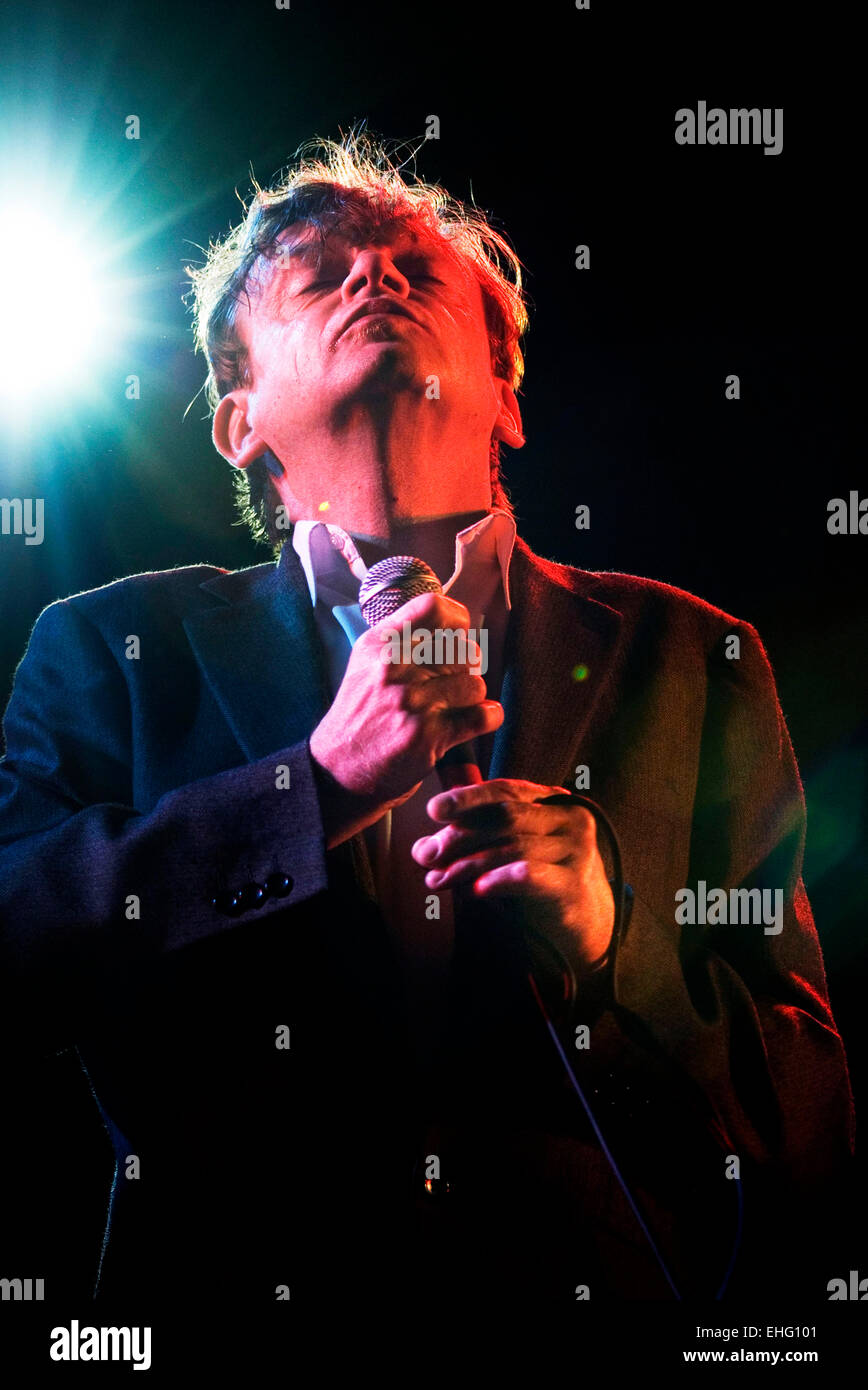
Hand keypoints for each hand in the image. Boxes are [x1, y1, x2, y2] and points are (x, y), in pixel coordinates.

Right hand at [309, 591, 503, 847]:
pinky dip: (489, 717)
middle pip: (463, 648)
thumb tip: (452, 622)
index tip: (460, 633)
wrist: (338, 770)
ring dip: (473, 696)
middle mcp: (393, 668)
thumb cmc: (360, 716)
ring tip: (457, 705)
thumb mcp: (366, 665)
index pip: (433, 607)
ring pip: (475, 683)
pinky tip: (480, 719)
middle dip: (468, 666)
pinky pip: (483, 715)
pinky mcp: (427, 736)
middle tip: (455, 681)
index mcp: (379, 644)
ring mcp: (411, 702)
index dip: (458, 618)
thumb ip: (402, 638)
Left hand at [411, 778, 613, 973]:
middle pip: (506, 816)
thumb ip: (472, 842)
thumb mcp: (509, 853)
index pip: (506, 790)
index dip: (467, 797)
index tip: (433, 810)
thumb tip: (423, 849)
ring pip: (512, 847)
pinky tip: (476, 890)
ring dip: (468, 864)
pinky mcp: (574, 885)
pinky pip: (530, 875)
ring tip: (438, 880)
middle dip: (460, 835)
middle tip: (427, 855)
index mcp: (553, 802)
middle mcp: (570, 819)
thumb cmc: (543, 880)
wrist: (588, 925)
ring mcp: (577, 851)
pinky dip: (498, 880)